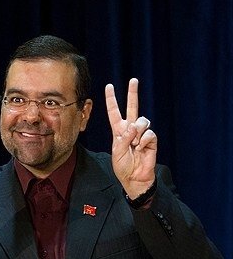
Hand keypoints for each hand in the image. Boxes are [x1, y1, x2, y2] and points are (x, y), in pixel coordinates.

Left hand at [105, 78, 156, 198]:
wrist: (134, 178)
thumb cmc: (122, 167)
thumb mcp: (117, 151)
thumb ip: (124, 137)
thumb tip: (134, 126)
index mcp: (118, 131)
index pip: (114, 112)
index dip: (111, 99)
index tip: (109, 86)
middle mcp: (130, 129)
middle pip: (132, 107)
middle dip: (132, 93)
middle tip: (133, 80)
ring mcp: (141, 134)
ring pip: (142, 120)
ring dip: (138, 131)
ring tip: (135, 144)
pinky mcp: (151, 140)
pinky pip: (149, 133)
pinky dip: (144, 141)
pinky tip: (141, 148)